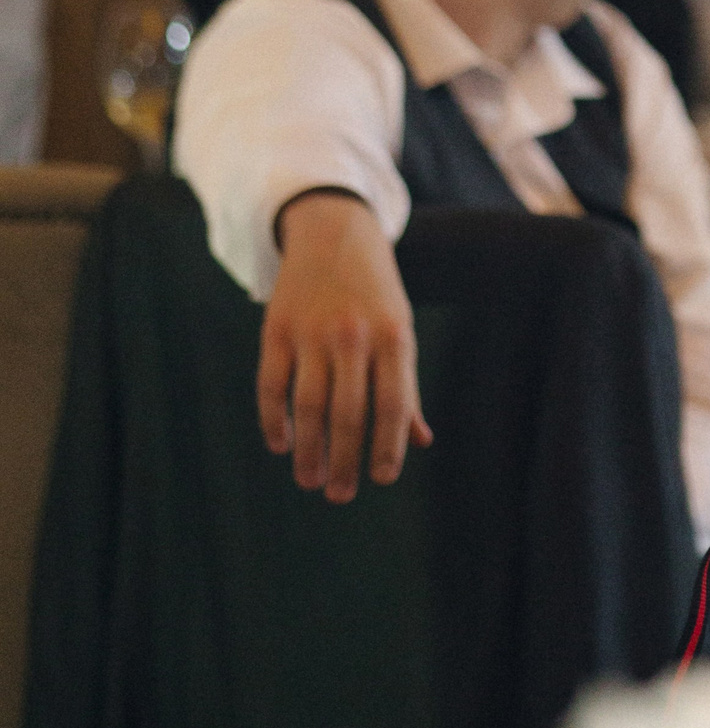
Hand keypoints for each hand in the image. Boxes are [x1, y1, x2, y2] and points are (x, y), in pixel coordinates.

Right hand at [259, 192, 431, 502]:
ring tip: (310, 480)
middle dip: (344, 460)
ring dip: (308, 450)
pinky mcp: (276, 328)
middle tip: (340, 495)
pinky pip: (271, 384)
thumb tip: (421, 441)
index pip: (393, 404)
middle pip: (347, 412)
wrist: (334, 232)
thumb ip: (405, 386)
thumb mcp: (400, 330)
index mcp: (393, 338)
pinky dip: (273, 419)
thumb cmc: (375, 293)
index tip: (382, 479)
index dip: (388, 446)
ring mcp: (312, 332)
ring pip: (308, 404)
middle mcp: (353, 336)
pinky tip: (281, 444)